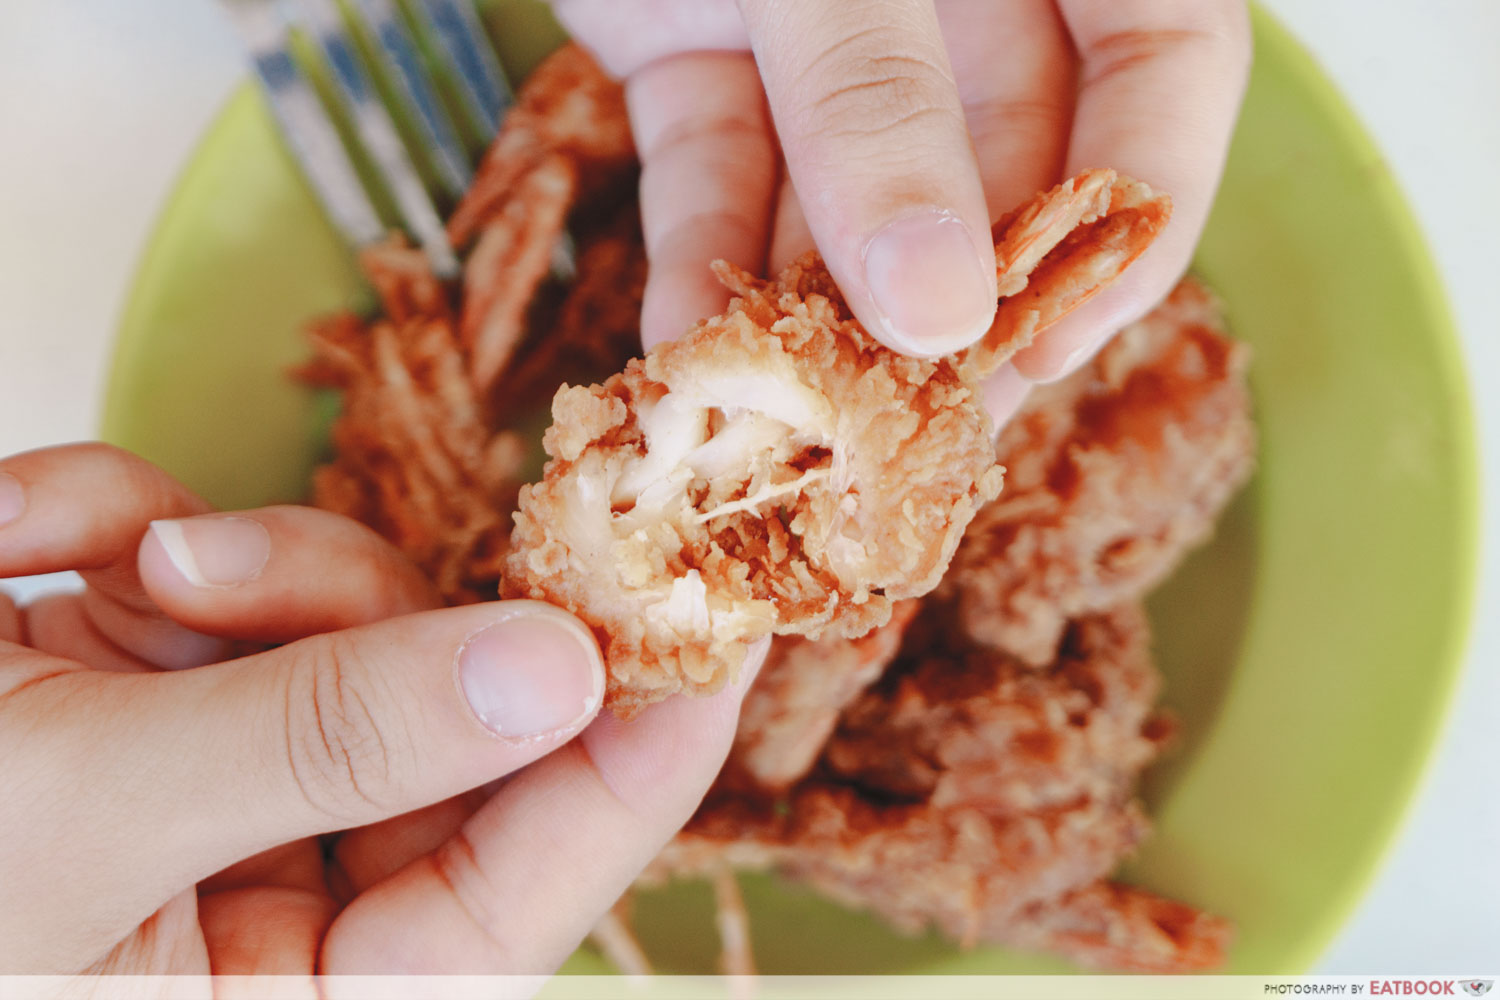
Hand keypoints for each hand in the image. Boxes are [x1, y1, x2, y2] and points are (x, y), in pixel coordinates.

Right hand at [0, 444, 759, 977]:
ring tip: (68, 574)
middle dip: (346, 611)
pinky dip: (112, 531)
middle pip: (440, 709)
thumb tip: (559, 674)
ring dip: (218, 563)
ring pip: (335, 614)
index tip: (724, 615)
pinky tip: (10, 562)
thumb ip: (327, 737)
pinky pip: (211, 567)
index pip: (529, 875)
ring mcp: (224, 773)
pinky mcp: (148, 680)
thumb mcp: (78, 819)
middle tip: (204, 567)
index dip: (640, 748)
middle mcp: (284, 894)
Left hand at [552, 0, 1249, 418]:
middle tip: (916, 436)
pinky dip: (697, 260)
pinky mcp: (703, 50)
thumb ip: (878, 98)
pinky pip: (717, 172)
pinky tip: (684, 353)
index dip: (1132, 212)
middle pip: (997, 166)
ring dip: (815, 316)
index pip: (1162, 62)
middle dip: (956, 307)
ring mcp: (821, 28)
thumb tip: (939, 306)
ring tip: (789, 432)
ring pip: (848, 198)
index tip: (1058, 341)